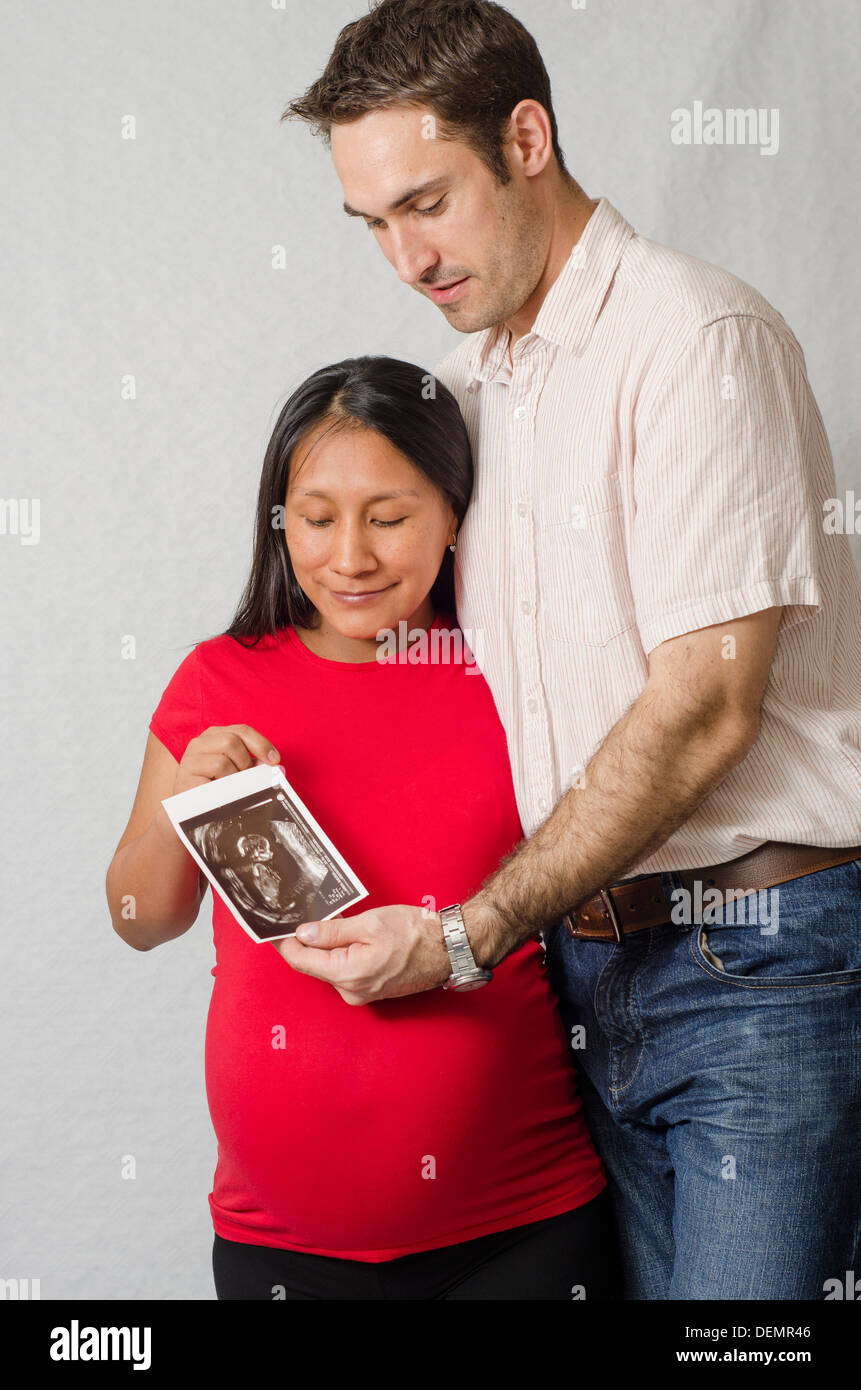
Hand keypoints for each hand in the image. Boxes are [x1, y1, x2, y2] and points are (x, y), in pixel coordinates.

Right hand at [172, 724, 280, 796]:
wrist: (188, 809)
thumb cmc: (216, 786)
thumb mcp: (236, 770)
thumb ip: (256, 766)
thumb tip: (277, 767)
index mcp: (214, 736)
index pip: (241, 730)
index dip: (261, 744)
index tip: (274, 760)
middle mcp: (199, 744)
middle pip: (231, 742)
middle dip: (245, 762)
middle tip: (244, 778)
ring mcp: (189, 762)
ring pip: (221, 762)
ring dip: (233, 778)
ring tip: (230, 788)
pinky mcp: (185, 781)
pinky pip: (210, 783)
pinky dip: (222, 790)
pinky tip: (221, 795)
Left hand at [270, 904, 451, 1004]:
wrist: (449, 948)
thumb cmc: (416, 934)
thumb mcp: (369, 922)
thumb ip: (332, 930)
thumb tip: (303, 933)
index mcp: (348, 974)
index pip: (301, 960)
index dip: (284, 942)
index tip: (271, 927)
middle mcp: (351, 991)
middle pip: (313, 964)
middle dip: (306, 940)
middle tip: (301, 914)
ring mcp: (361, 994)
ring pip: (329, 967)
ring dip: (325, 946)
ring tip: (331, 920)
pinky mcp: (369, 990)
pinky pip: (344, 971)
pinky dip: (340, 954)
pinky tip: (347, 935)